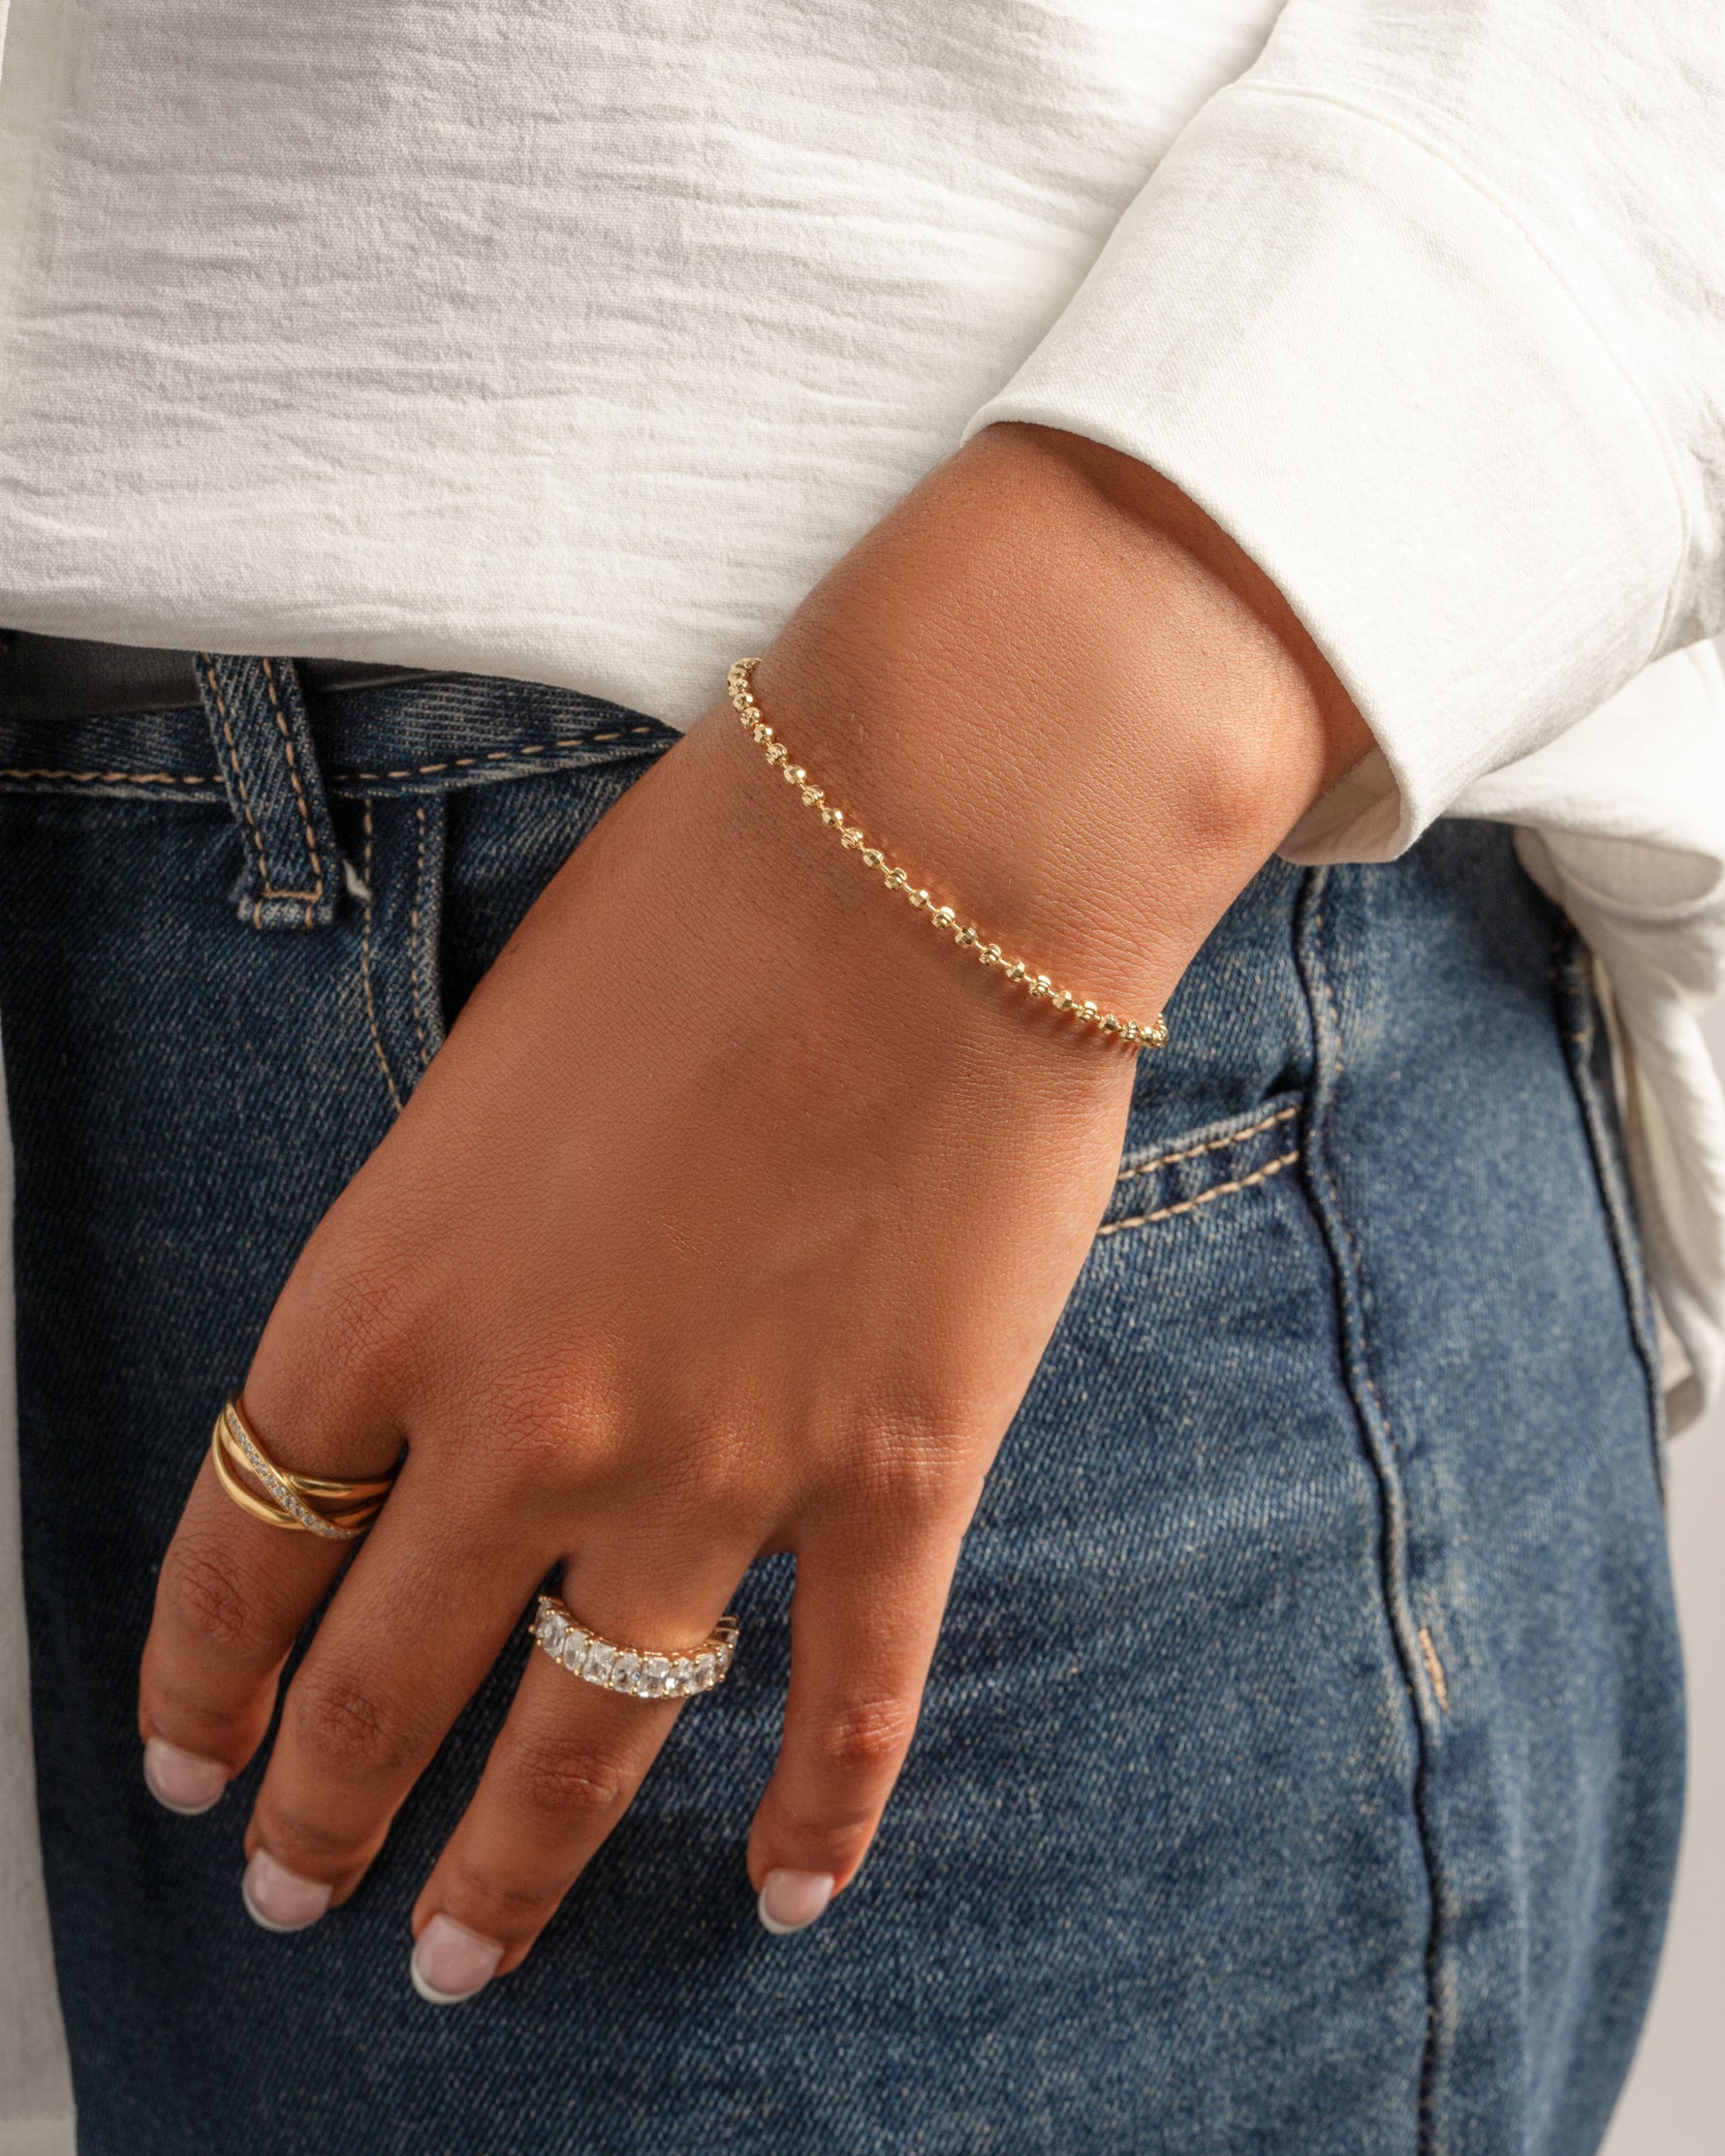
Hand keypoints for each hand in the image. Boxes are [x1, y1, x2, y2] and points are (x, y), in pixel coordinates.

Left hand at [137, 425, 1367, 1992]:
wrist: (943, 842)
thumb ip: (453, 1247)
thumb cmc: (707, 898)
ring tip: (458, 1960)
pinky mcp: (896, 1471)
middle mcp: (528, 1415)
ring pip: (587, 1732)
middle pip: (386, 1677)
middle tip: (294, 1894)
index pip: (246, 1542)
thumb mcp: (495, 1064)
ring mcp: (718, 1464)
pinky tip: (780, 1898)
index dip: (200, 1676)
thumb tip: (464, 1371)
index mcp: (394, 1289)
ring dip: (509, 1868)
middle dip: (324, 1811)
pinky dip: (815, 1818)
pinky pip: (843, 1701)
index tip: (188, 1761)